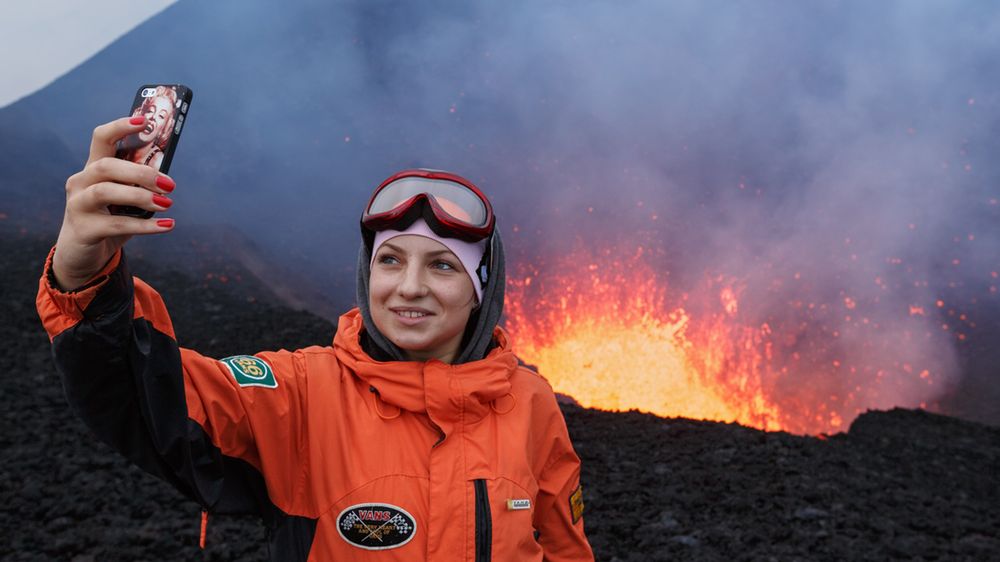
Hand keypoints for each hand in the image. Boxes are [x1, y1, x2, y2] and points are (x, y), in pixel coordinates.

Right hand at [52, 117, 176, 290]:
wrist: (83, 255)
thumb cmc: (109, 219)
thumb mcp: (124, 199)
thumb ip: (138, 185)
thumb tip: (168, 177)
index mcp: (93, 168)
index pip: (101, 138)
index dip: (120, 126)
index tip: (144, 121)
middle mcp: (81, 182)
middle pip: (107, 166)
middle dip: (141, 173)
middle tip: (170, 184)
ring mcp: (77, 205)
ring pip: (106, 192)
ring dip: (141, 196)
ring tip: (168, 204)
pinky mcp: (83, 229)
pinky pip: (116, 224)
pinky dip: (145, 226)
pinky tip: (168, 225)